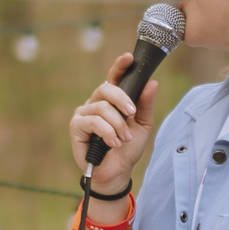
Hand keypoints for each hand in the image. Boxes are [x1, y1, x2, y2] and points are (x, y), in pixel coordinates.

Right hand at [68, 55, 161, 195]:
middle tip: (132, 114)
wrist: (117, 171)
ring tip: (124, 138)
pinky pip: (92, 121)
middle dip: (122, 100)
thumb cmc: (128, 147)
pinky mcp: (76, 126)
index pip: (115, 77)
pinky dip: (107, 132)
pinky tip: (113, 142)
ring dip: (117, 124)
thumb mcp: (142, 125)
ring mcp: (84, 113)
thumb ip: (145, 104)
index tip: (129, 57)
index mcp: (112, 100)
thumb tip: (152, 82)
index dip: (120, 66)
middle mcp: (96, 102)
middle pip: (106, 88)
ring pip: (102, 107)